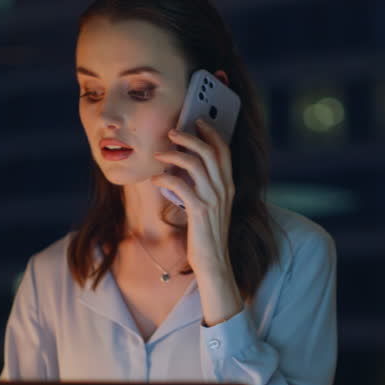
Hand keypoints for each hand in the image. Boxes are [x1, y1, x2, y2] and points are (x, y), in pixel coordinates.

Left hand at [153, 117, 243, 324]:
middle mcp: (223, 189)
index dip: (211, 133)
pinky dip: (166, 178)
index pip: (224, 151)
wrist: (213, 263)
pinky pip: (181, 185)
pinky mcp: (199, 211)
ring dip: (175, 154)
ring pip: (196, 164)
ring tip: (159, 153)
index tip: (198, 121)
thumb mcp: (210, 207)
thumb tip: (183, 168)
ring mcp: (213, 200)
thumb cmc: (207, 235)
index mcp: (228, 186)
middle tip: (172, 132)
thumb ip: (202, 187)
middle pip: (210, 152)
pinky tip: (156, 178)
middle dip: (190, 137)